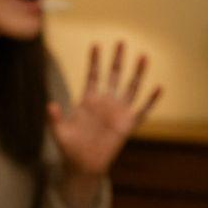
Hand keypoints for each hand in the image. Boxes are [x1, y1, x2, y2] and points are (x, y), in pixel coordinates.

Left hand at [48, 41, 160, 179]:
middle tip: (121, 41)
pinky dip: (151, 100)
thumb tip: (49, 105)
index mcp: (88, 101)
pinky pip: (142, 111)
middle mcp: (105, 103)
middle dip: (117, 59)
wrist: (83, 166)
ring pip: (130, 88)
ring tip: (143, 56)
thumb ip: (54, 119)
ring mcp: (117, 113)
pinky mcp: (127, 125)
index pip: (93, 76)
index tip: (96, 44)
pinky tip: (158, 88)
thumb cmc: (69, 149)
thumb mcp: (58, 133)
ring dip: (137, 73)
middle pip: (114, 76)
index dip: (94, 61)